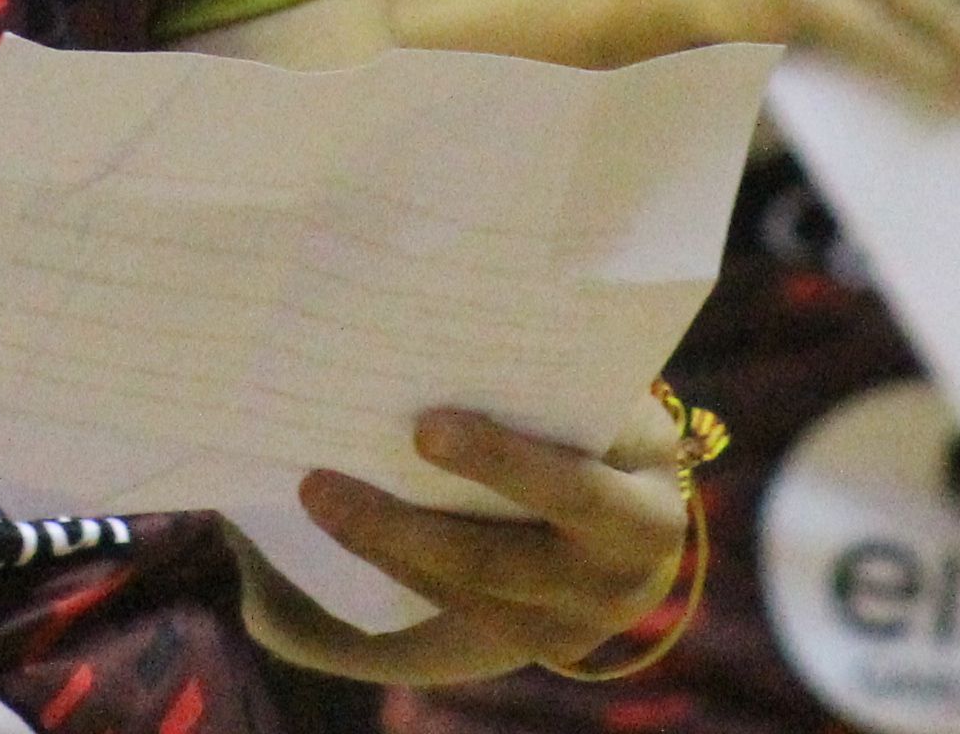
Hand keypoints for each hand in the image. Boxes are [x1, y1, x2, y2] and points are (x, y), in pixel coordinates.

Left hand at [240, 395, 698, 683]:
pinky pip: (454, 606)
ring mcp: (573, 624)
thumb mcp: (611, 409)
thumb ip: (558, 380)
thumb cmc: (607, 434)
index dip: (500, 462)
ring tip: (315, 494)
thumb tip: (446, 316)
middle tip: (319, 482)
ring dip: (379, 544)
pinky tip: (343, 524)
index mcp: (645, 511)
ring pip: (462, 589)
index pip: (575, 489)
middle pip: (497, 558)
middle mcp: (616, 581)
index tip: (423, 427)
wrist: (640, 527)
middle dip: (403, 525)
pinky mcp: (533, 643)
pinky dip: (394, 563)